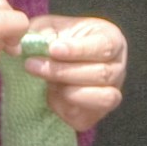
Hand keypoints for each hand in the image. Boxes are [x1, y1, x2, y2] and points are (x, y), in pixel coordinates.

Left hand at [23, 17, 127, 134]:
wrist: (54, 66)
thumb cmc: (55, 41)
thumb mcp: (48, 28)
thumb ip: (42, 32)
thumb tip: (29, 42)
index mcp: (111, 40)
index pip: (104, 46)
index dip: (79, 49)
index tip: (54, 49)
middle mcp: (117, 68)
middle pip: (101, 74)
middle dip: (64, 71)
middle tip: (33, 65)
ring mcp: (111, 93)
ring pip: (102, 98)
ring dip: (69, 91)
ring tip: (44, 82)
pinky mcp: (95, 114)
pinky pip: (85, 117)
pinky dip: (66, 108)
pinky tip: (50, 95)